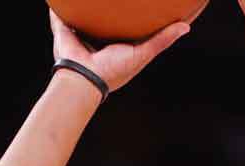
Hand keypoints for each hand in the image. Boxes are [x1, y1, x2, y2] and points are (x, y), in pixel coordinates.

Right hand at [50, 10, 193, 93]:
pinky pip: (59, 16)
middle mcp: (96, 40)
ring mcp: (79, 36)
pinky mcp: (63, 32)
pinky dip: (58, 7)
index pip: (125, 26)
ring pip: (83, 15)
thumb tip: (186, 26)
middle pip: (103, 19)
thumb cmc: (114, 70)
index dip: (132, 15)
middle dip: (107, 7)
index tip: (142, 1)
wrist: (85, 78)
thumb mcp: (142, 54)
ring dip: (84, 5)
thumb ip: (161, 40)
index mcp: (114, 45)